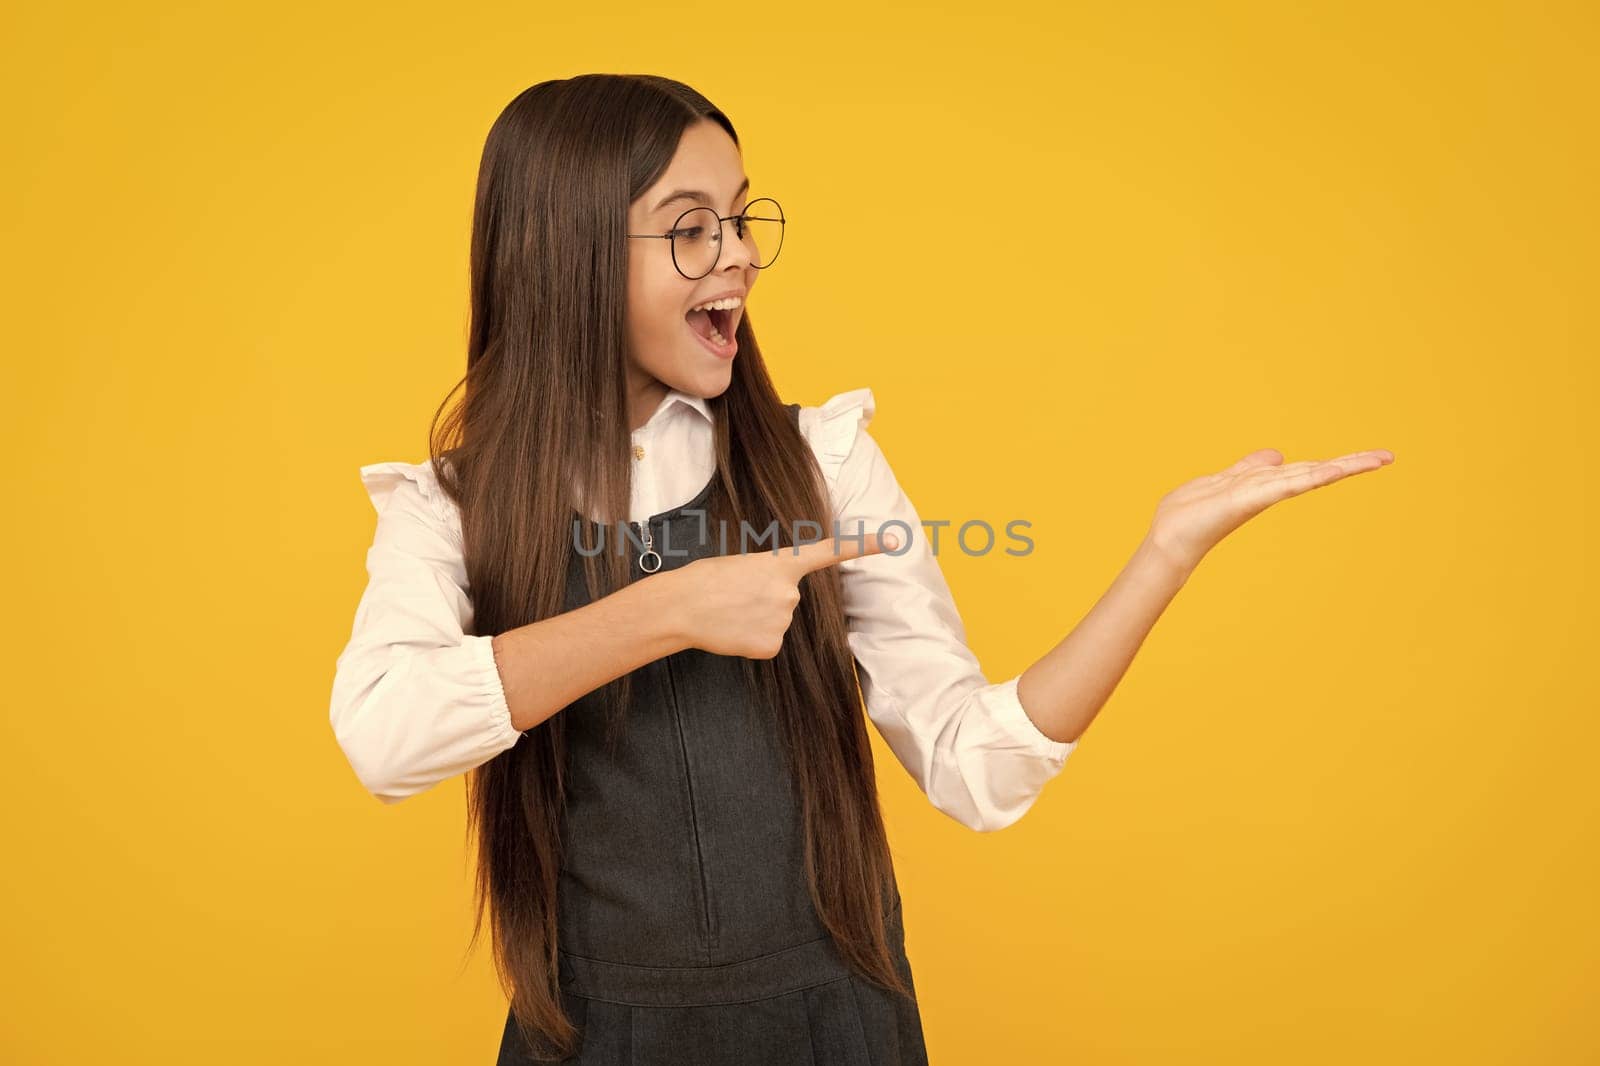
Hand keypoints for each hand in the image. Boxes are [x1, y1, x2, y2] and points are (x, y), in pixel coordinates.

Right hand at [665, 529, 897, 658]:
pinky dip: (750, 640)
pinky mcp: (771, 646)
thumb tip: (778, 602)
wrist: (681, 606)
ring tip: (729, 612)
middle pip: (788, 600)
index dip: (865, 545)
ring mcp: (783, 621)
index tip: (895, 540)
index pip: (831, 551)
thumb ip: (769, 578)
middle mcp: (790, 592)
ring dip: (756, 620)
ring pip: (777, 622)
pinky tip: (732, 631)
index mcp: (782, 563)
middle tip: (734, 596)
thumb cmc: (705, 580)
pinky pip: (768, 643)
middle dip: (766, 600)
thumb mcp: (742, 565)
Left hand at [1146, 446, 1395, 573]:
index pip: (1306, 470)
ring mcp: (1259, 496)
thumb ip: (1249, 468)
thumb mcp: (1222, 480)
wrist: (1168, 540)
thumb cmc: (1190, 515)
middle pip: (1315, 472)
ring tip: (1374, 459)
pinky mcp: (1246, 500)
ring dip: (1340, 467)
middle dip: (1351, 464)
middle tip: (1388, 456)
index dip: (1337, 463)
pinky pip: (1282, 486)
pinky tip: (1332, 472)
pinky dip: (1307, 478)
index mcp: (1263, 484)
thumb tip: (1277, 456)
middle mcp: (1267, 490)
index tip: (1372, 457)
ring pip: (1306, 477)